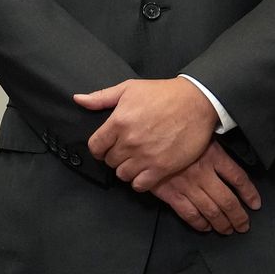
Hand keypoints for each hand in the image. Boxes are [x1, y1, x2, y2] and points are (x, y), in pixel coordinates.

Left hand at [74, 77, 216, 189]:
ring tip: (134, 161)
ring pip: (123, 174)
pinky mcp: (163, 167)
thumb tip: (78, 99)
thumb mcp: (128, 88)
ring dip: (126, 169)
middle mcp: (129, 141)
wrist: (196, 102)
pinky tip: (144, 172)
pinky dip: (139, 181)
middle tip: (124, 151)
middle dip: (113, 157)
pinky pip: (141, 185)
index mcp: (118, 122)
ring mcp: (146, 156)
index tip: (105, 147)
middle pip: (109, 161)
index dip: (98, 148)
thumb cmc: (161, 93)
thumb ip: (101, 97)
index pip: (95, 146)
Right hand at [149, 141, 261, 233]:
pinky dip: (199, 223)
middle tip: (243, 225)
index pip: (239, 179)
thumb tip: (226, 160)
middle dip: (238, 217)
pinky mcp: (171, 193)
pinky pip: (189, 213)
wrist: (142, 137)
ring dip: (222, 223)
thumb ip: (212, 147)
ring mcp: (187, 185)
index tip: (255, 204)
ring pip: (212, 210)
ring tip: (228, 229)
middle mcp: (203, 173)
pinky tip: (205, 227)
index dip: (250, 194)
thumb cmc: (170, 131)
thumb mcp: (198, 133)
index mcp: (213, 156)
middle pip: (228, 201)